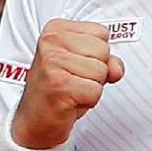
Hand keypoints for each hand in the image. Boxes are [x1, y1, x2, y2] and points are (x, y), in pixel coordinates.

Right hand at [11, 20, 123, 148]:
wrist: (35, 120)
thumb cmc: (59, 90)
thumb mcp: (84, 66)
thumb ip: (105, 59)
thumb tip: (116, 69)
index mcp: (56, 29)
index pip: (102, 32)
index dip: (96, 55)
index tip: (75, 65)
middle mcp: (51, 41)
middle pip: (104, 51)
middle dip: (96, 72)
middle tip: (73, 80)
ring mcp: (53, 62)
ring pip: (102, 71)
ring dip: (91, 87)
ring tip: (71, 90)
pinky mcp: (59, 85)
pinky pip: (96, 91)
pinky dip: (88, 101)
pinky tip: (69, 101)